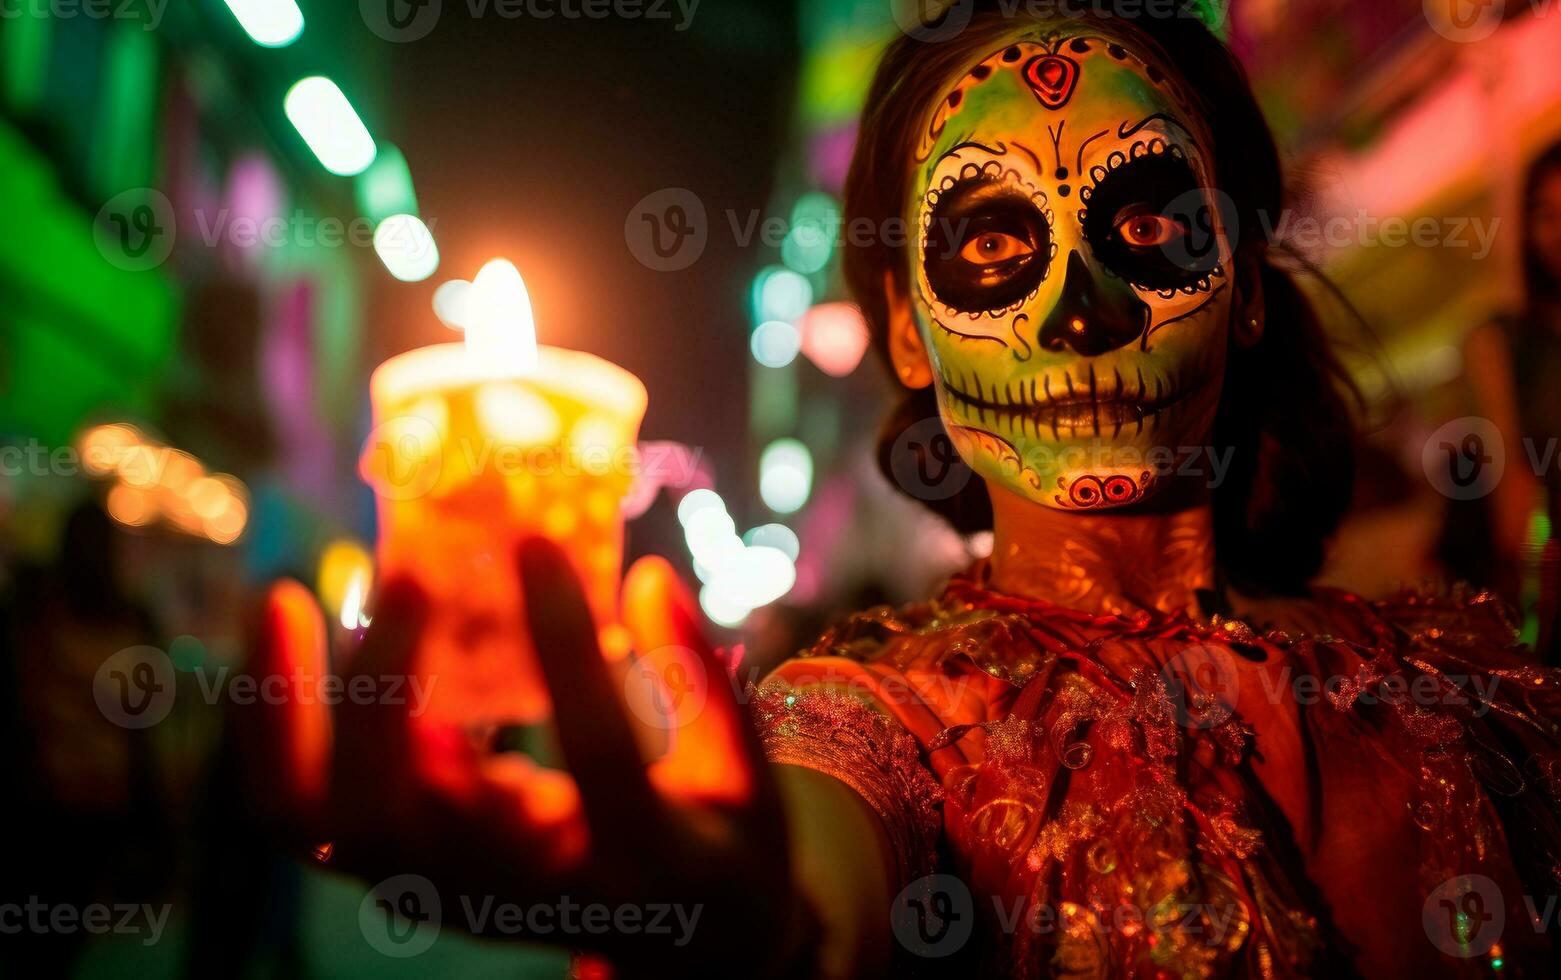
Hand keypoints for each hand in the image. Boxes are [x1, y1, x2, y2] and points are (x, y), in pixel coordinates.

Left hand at [237, 539, 802, 975]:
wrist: (682, 956)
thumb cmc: (722, 852)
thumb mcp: (746, 781)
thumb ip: (702, 688)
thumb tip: (647, 575)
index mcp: (635, 861)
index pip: (595, 754)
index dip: (565, 644)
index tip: (535, 545)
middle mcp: (520, 890)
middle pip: (398, 815)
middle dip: (380, 686)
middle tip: (404, 576)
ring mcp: (446, 892)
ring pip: (319, 822)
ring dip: (287, 709)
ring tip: (285, 596)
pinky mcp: (402, 878)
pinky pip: (300, 814)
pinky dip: (275, 728)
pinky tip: (292, 633)